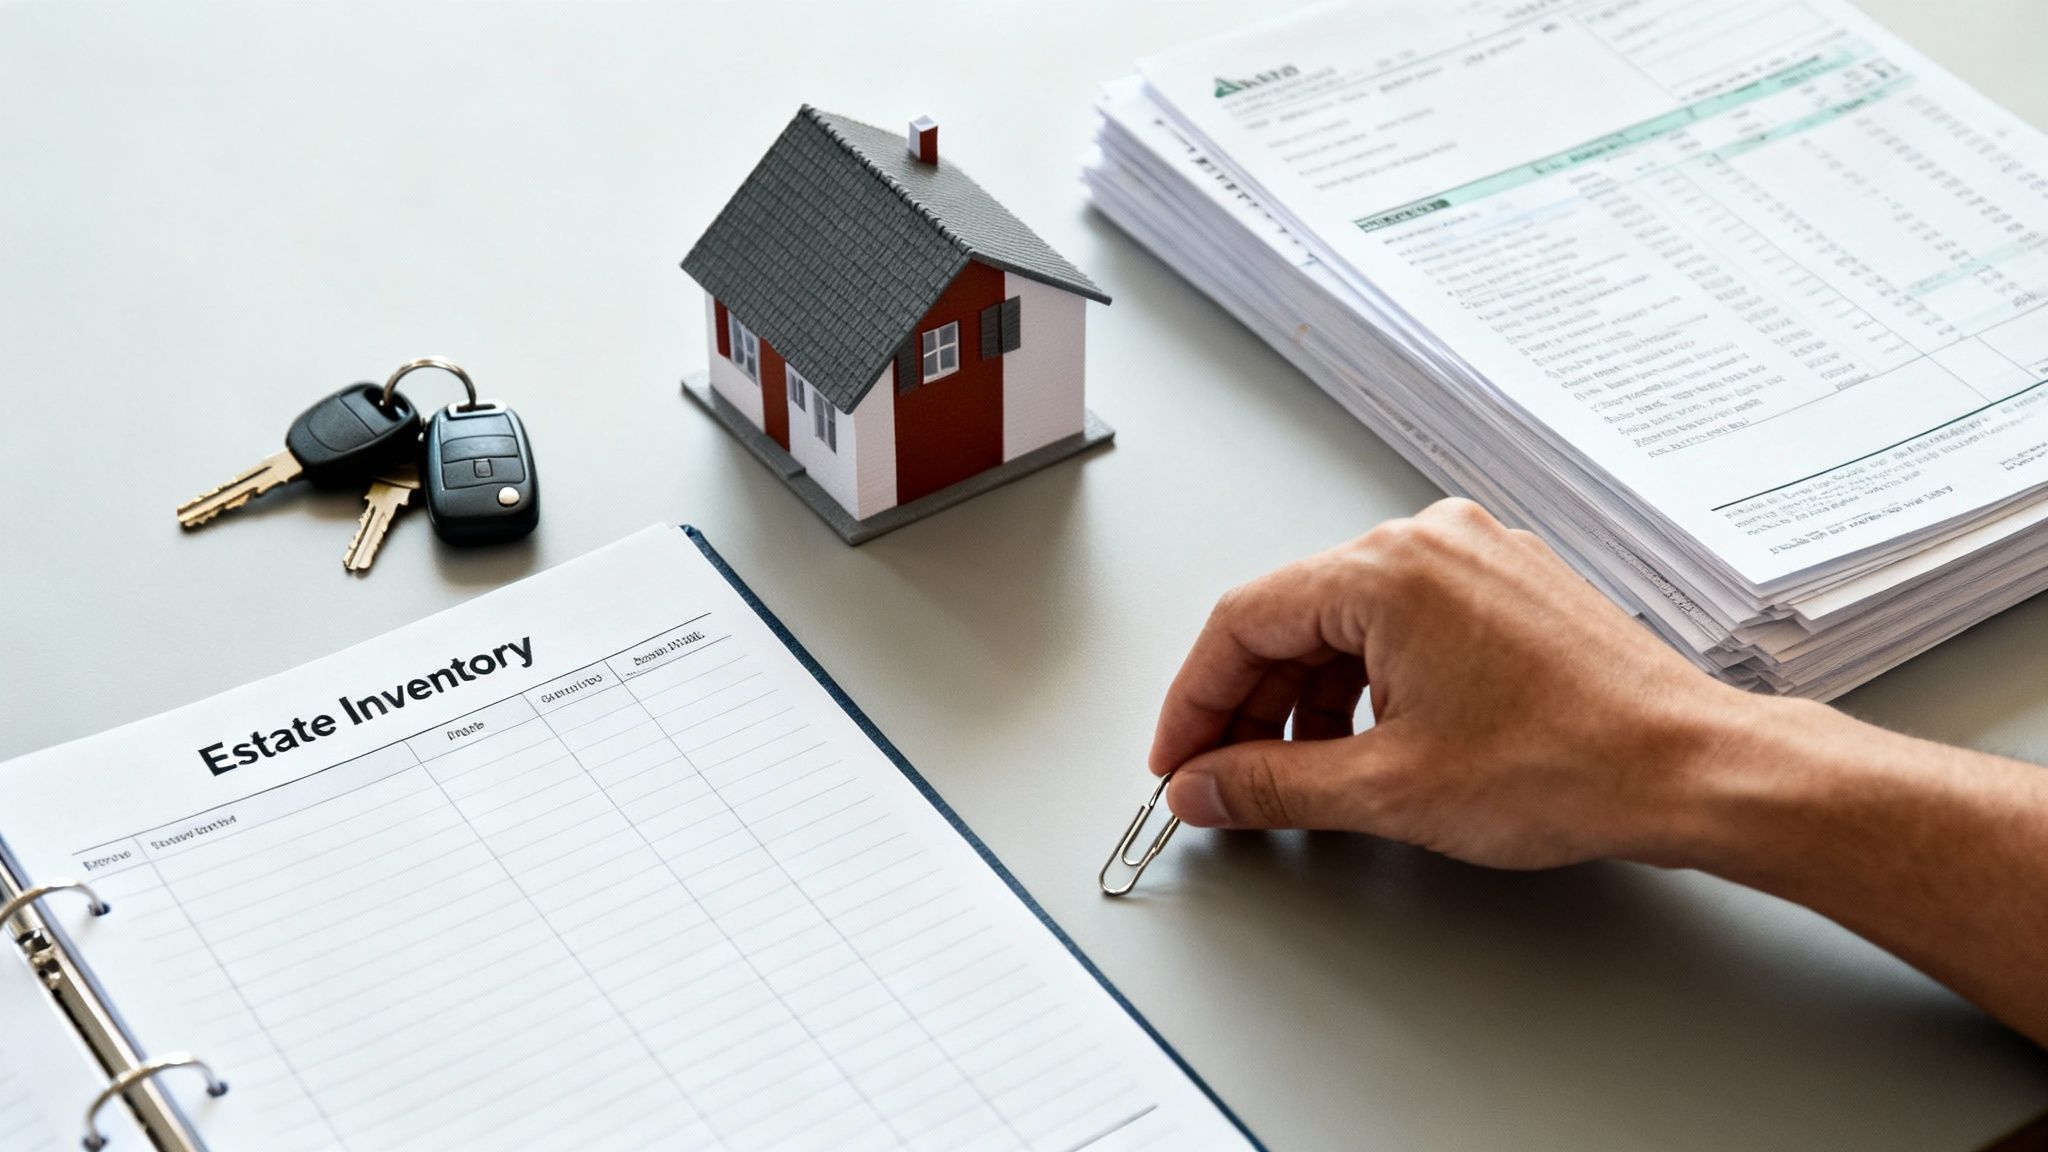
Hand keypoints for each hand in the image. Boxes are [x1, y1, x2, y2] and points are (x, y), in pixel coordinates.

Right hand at [1149, 497, 1757, 868]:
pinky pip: (1404, 620)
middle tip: (1226, 778)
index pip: (1243, 621)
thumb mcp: (1387, 788)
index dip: (1195, 700)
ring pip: (1348, 620)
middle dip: (1251, 705)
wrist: (1691, 768)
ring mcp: (1475, 557)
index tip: (1179, 759)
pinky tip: (1368, 738)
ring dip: (1309, 696)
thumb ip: (1271, 785)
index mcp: (1388, 569)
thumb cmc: (1570, 764)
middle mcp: (1429, 541)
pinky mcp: (1508, 585)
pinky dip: (1368, 678)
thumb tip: (1206, 786)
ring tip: (1303, 773)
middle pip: (1293, 616)